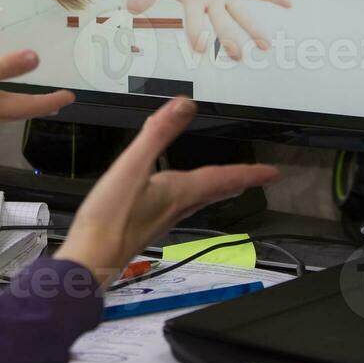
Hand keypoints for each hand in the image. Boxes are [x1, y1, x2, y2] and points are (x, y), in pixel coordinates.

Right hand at [0, 51, 73, 134]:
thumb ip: (5, 67)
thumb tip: (35, 58)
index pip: (32, 105)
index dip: (52, 100)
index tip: (70, 97)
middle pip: (20, 112)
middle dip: (39, 106)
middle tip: (55, 103)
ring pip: (4, 113)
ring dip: (20, 106)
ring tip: (28, 100)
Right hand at [56, 99, 278, 285]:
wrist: (90, 258)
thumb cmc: (110, 217)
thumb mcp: (132, 166)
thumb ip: (158, 134)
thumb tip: (185, 104)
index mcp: (179, 191)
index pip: (222, 178)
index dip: (249, 172)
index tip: (272, 172)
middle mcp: (176, 207)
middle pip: (213, 192)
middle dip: (235, 182)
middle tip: (254, 178)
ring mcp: (161, 219)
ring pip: (197, 201)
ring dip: (214, 190)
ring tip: (224, 184)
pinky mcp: (144, 226)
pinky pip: (177, 206)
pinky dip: (188, 196)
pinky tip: (173, 197)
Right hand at [127, 0, 290, 59]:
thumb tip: (130, 9)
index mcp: (193, 4)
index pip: (194, 21)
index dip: (197, 34)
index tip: (201, 50)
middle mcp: (211, 5)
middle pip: (221, 23)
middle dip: (228, 39)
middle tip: (236, 57)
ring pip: (241, 14)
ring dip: (254, 29)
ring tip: (265, 46)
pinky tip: (289, 4)